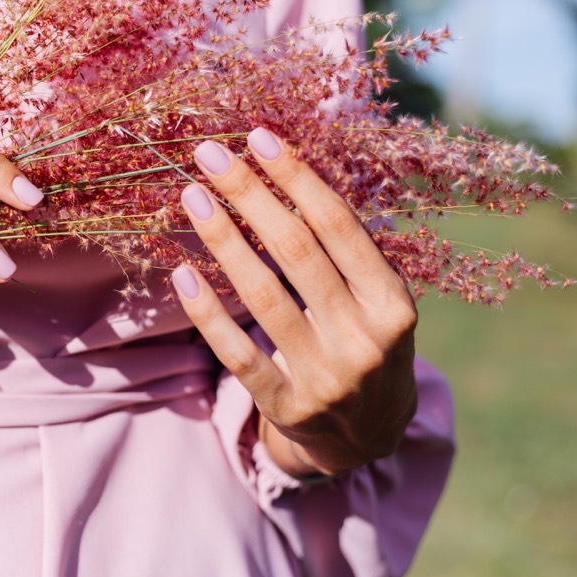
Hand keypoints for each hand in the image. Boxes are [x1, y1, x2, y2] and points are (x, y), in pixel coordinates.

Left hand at [170, 128, 417, 476]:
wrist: (368, 438)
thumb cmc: (365, 345)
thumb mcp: (378, 301)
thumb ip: (345, 252)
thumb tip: (285, 171)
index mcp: (394, 304)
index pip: (339, 226)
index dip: (296, 178)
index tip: (257, 138)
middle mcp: (365, 339)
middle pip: (296, 251)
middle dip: (250, 194)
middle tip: (208, 154)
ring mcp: (326, 377)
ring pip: (263, 295)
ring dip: (222, 239)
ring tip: (192, 196)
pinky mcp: (287, 407)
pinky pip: (238, 353)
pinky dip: (208, 312)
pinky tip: (182, 273)